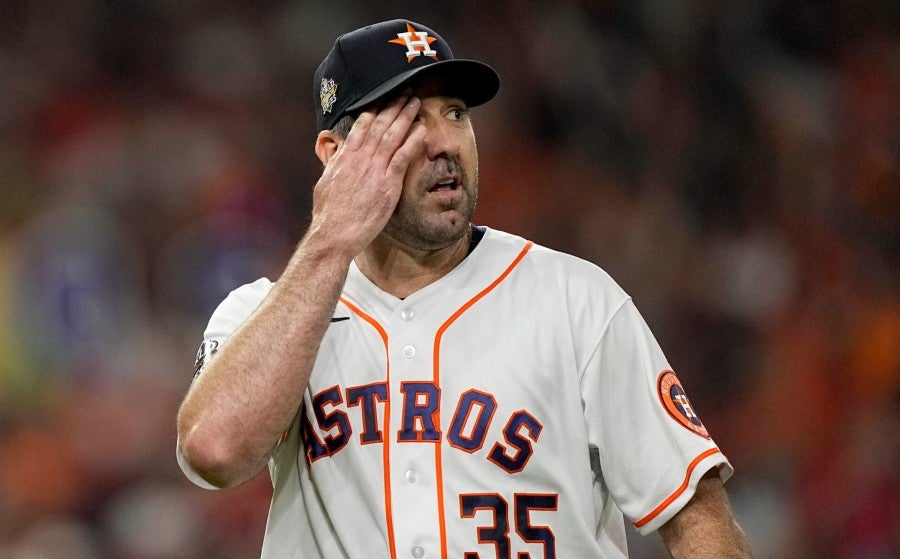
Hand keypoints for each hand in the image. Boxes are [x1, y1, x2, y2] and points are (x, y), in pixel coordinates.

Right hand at [310, 95, 424, 257]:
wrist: (334, 233)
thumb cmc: (329, 214)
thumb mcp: (325, 183)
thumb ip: (334, 163)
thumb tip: (335, 150)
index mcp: (344, 156)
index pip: (361, 125)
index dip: (375, 109)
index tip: (384, 97)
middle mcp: (359, 158)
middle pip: (379, 124)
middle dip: (393, 105)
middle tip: (405, 91)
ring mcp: (374, 169)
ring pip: (392, 135)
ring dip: (405, 116)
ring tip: (416, 102)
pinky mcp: (387, 184)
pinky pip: (402, 157)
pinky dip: (412, 141)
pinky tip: (421, 129)